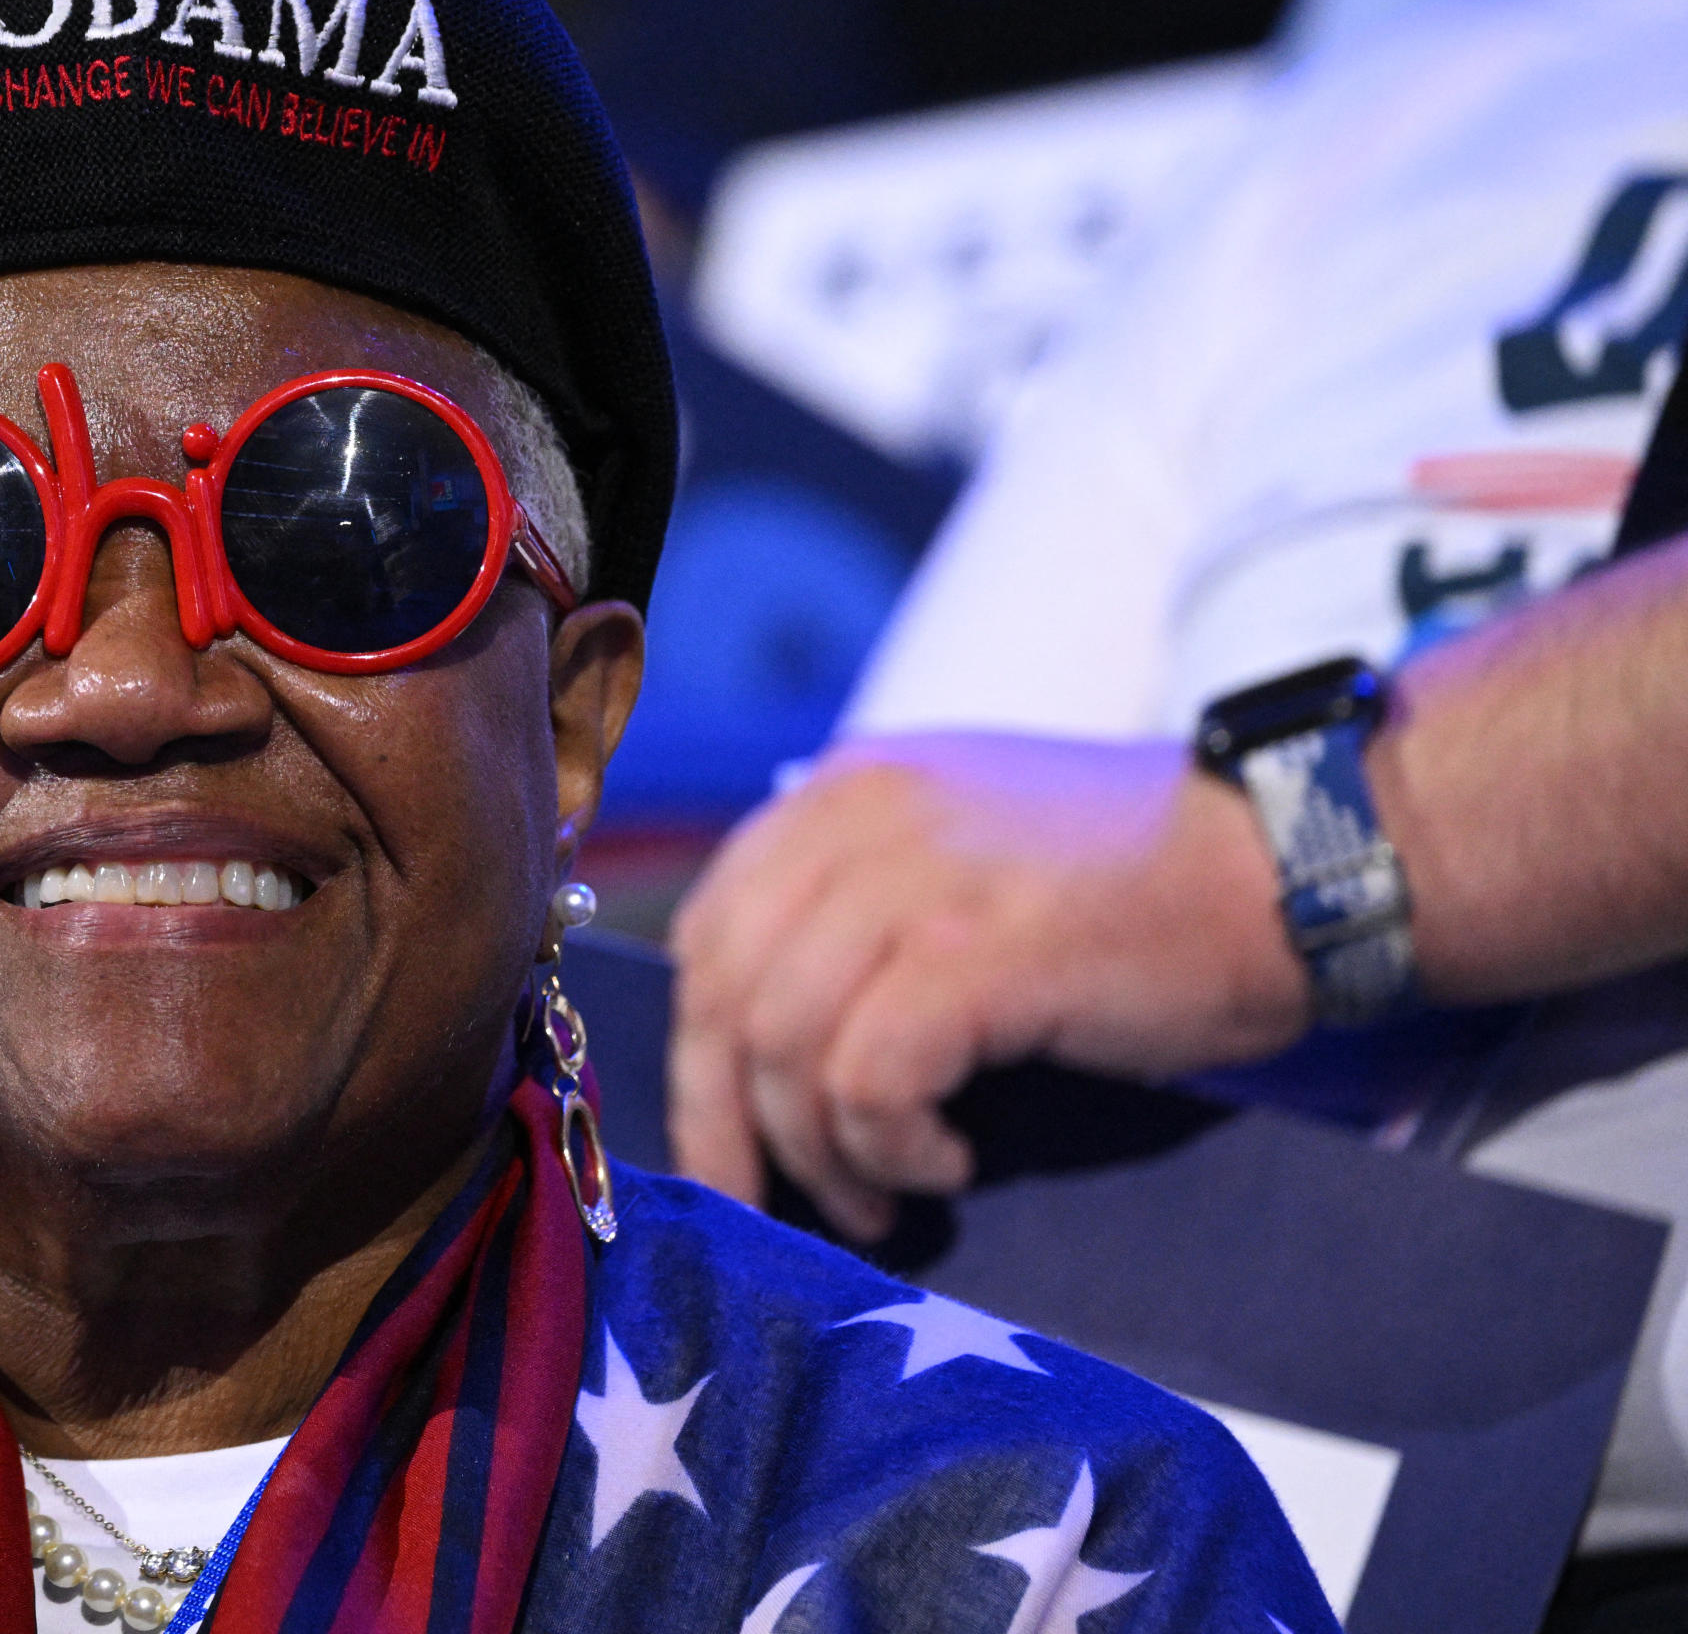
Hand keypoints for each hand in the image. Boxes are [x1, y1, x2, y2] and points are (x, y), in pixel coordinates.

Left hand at [664, 732, 1308, 1240]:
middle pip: (722, 992)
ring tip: (887, 1193)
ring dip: (821, 1149)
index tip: (731, 1145)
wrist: (1299, 857)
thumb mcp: (966, 858)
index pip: (710, 930)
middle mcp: (861, 819)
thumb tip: (762, 1043)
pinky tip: (950, 1161)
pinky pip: (868, 1076)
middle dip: (727, 1122)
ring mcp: (919, 878)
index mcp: (844, 795)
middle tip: (776, 1206)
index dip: (702, 1053)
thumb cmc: (1142, 888)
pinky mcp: (980, 951)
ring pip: (782, 1042)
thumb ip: (860, 910)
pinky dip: (889, 1143)